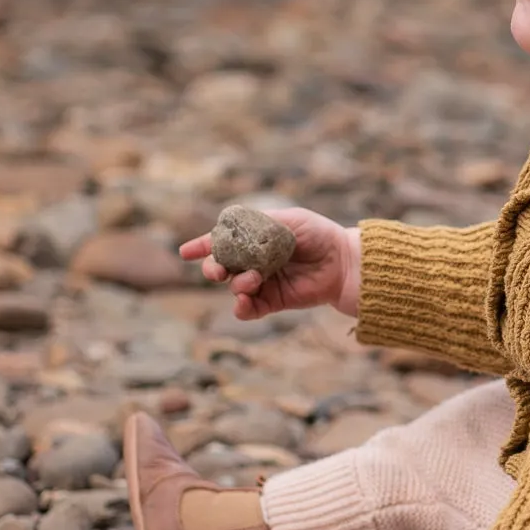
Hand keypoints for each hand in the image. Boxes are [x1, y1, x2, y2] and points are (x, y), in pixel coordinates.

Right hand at [180, 208, 360, 321]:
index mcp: (254, 238)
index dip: (203, 246)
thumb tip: (232, 231)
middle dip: (213, 268)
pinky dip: (242, 307)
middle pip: (222, 266)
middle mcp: (254, 261)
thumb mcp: (288, 220)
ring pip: (234, 287)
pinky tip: (244, 301)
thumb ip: (260, 224)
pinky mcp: (273, 301)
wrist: (343, 262)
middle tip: (218, 271)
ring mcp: (262, 282)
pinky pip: (248, 309)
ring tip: (252, 279)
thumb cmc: (318, 235)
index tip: (186, 252)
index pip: (222, 241)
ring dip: (236, 284)